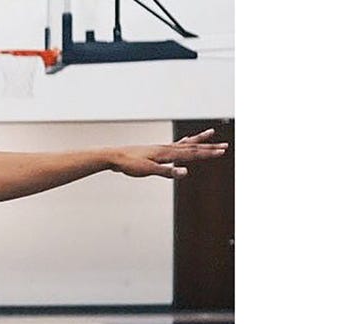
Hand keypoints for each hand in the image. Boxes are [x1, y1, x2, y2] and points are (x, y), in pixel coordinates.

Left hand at [111, 128, 227, 178]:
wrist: (114, 157)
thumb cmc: (130, 164)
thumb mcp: (149, 170)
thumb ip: (167, 172)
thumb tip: (185, 172)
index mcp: (167, 153)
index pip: (192, 153)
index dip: (208, 153)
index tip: (222, 152)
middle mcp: (167, 148)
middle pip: (192, 147)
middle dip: (209, 147)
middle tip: (225, 145)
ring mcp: (162, 148)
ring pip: (186, 143)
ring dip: (199, 140)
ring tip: (210, 133)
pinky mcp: (156, 151)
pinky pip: (175, 145)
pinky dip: (184, 143)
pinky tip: (185, 143)